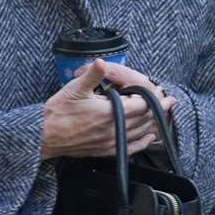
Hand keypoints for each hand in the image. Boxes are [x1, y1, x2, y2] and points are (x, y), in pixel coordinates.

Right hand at [41, 58, 162, 160]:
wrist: (44, 136)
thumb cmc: (57, 111)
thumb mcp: (74, 88)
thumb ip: (92, 75)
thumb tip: (102, 62)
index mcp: (108, 113)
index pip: (139, 106)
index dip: (154, 99)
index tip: (165, 94)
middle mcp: (112, 130)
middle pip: (143, 121)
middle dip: (158, 111)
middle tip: (171, 103)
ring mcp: (109, 142)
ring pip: (138, 134)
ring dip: (153, 125)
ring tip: (163, 117)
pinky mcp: (104, 151)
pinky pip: (129, 148)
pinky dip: (141, 143)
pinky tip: (147, 139)